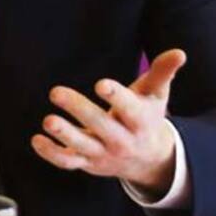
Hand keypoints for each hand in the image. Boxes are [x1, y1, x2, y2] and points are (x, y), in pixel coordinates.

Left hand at [32, 49, 185, 196]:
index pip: (130, 110)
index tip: (101, 84)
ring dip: (64, 135)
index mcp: (140, 122)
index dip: (117, 97)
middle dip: (79, 110)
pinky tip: (36, 139)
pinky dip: (51, 153)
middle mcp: (122, 140)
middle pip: (101, 126)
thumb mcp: (156, 96)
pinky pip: (67, 162)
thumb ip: (162, 73)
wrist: (148, 159)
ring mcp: (102, 153)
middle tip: (55, 92)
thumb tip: (179, 52)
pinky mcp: (86, 162)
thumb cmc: (146, 117)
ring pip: (82, 146)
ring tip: (48, 121)